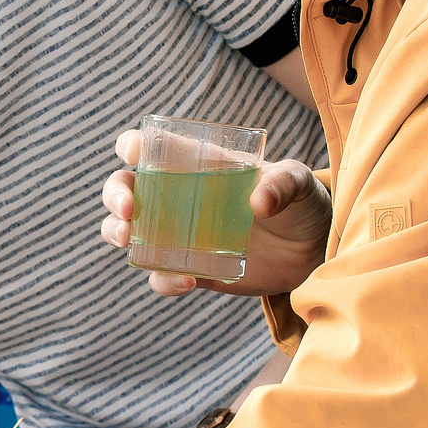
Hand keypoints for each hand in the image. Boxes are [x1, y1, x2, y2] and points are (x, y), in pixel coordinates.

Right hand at [98, 128, 330, 297]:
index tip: (133, 154)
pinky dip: (162, 280)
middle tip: (128, 210)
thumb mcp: (298, 182)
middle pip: (124, 188)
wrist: (312, 252)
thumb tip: (258, 203)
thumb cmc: (301, 203)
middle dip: (114, 196)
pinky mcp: (188, 267)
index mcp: (196, 165)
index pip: (151, 147)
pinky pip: (159, 275)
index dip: (132, 145)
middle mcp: (177, 197)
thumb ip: (283, 183)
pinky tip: (185, 282)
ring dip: (115, 232)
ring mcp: (177, 234)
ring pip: (126, 230)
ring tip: (128, 241)